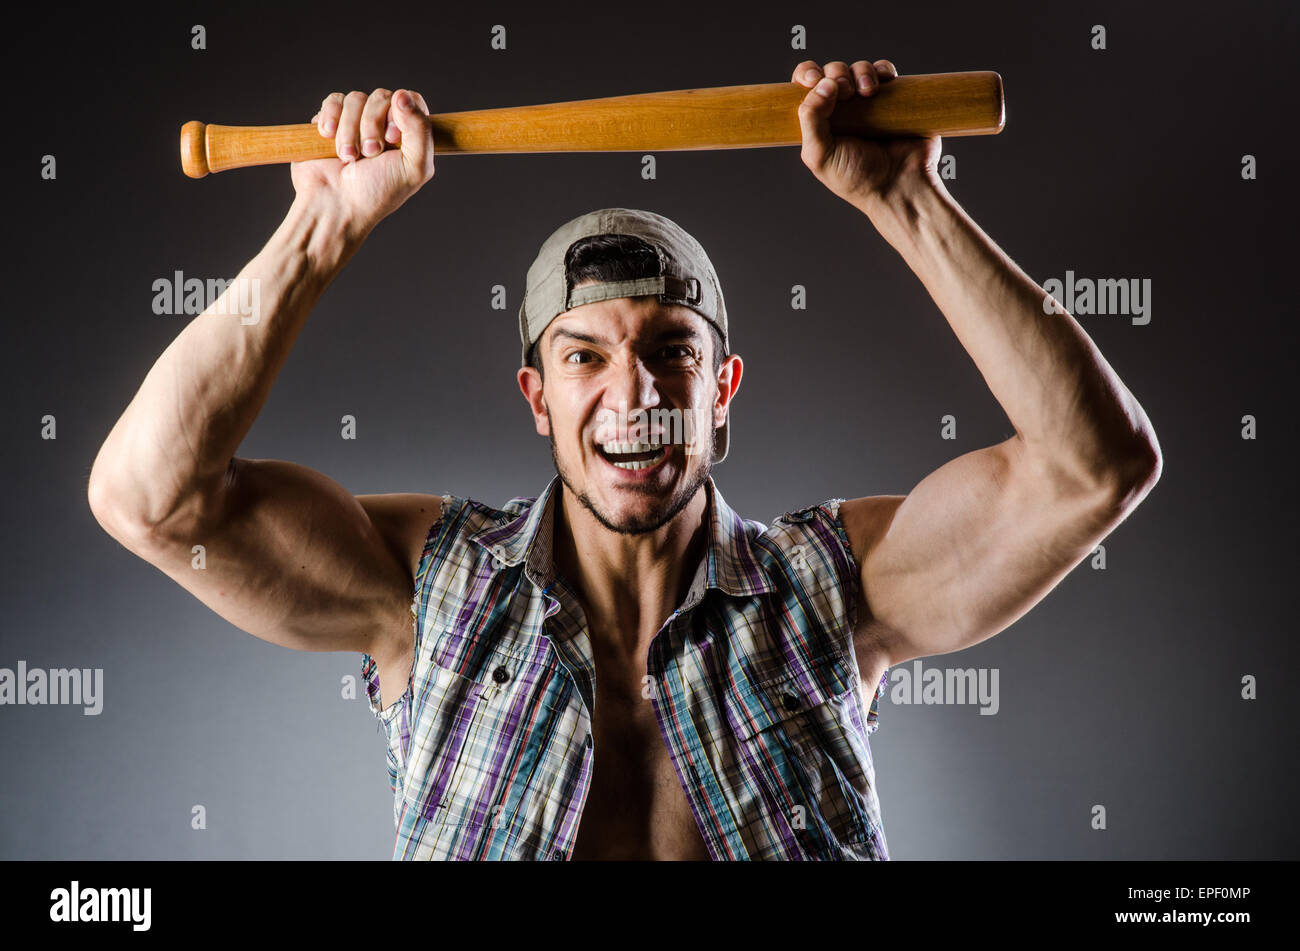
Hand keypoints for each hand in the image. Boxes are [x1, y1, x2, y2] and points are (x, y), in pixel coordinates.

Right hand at [292, 88, 436, 237]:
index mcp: (408, 136)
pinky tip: (328, 138)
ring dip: (350, 130)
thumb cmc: (376, 194)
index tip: (393, 138)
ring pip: (355, 99)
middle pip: (381, 96)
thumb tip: (403, 95)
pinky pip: (333, 101)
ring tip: (348, 157)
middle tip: (369, 154)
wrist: (334, 206)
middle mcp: (383, 126)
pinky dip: (331, 118)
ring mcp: (356, 122)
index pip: (411, 99)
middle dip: (372, 126)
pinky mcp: (331, 121)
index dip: (401, 112)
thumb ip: (420, 130)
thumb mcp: (413, 168)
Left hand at [793, 59, 940, 208]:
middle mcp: (842, 109)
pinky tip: (884, 81)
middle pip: (832, 72)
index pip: (806, 87)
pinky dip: (882, 70)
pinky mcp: (893, 98)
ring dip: (861, 72)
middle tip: (846, 93)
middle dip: (836, 74)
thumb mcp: (820, 155)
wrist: (899, 185)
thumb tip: (823, 82)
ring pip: (858, 68)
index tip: (813, 79)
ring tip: (868, 93)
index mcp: (820, 121)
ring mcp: (868, 102)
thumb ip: (811, 120)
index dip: (807, 74)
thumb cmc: (856, 179)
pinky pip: (884, 71)